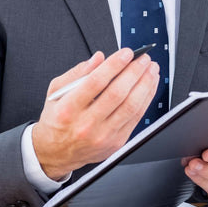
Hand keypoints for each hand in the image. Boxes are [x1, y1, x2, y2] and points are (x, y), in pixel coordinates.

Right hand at [32, 48, 159, 179]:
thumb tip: (99, 58)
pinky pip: (136, 118)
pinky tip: (149, 86)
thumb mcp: (56, 92)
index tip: (126, 53)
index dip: (114, 65)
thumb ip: (77, 73)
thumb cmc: (57, 119)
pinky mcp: (116, 142)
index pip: (95, 82)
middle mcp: (86, 124)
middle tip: (143, 58)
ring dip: (145, 84)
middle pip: (117, 93)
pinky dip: (146, 99)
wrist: (56, 153)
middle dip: (135, 72)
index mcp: (68, 109)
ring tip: (151, 69)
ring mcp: (103, 136)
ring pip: (131, 106)